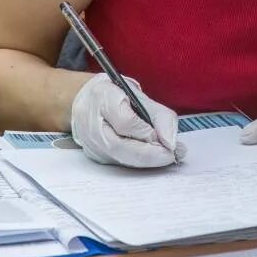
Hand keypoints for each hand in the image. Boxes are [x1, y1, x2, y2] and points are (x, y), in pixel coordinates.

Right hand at [71, 74, 185, 167]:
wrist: (82, 102)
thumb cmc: (113, 95)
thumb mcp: (137, 93)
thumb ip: (157, 115)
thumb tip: (171, 141)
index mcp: (102, 98)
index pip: (125, 121)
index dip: (148, 132)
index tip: (168, 139)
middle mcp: (92, 124)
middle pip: (122, 147)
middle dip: (152, 154)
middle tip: (175, 154)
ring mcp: (92, 144)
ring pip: (122, 159)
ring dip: (149, 160)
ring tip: (169, 155)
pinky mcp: (96, 156)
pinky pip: (120, 162)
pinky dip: (140, 161)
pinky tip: (155, 157)